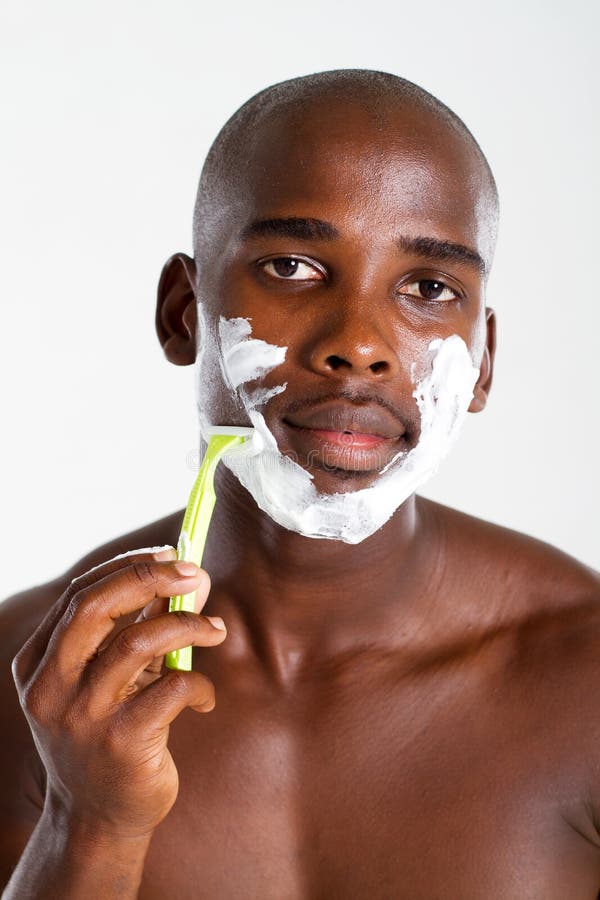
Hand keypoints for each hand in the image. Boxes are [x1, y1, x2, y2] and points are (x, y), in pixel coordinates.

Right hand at [11, 549, 226, 839]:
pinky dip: (199, 684)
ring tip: (216, 630)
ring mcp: (82, 716)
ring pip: (139, 642)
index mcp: (39, 663)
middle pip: (96, 607)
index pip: (80, 594)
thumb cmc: (109, 733)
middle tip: (195, 574)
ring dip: (188, 626)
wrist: (97, 818)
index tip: (171, 555)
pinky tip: (204, 698)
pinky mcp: (120, 742)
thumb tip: (195, 577)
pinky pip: (173, 688)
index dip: (129, 567)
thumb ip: (146, 625)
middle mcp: (51, 686)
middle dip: (151, 579)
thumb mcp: (117, 677)